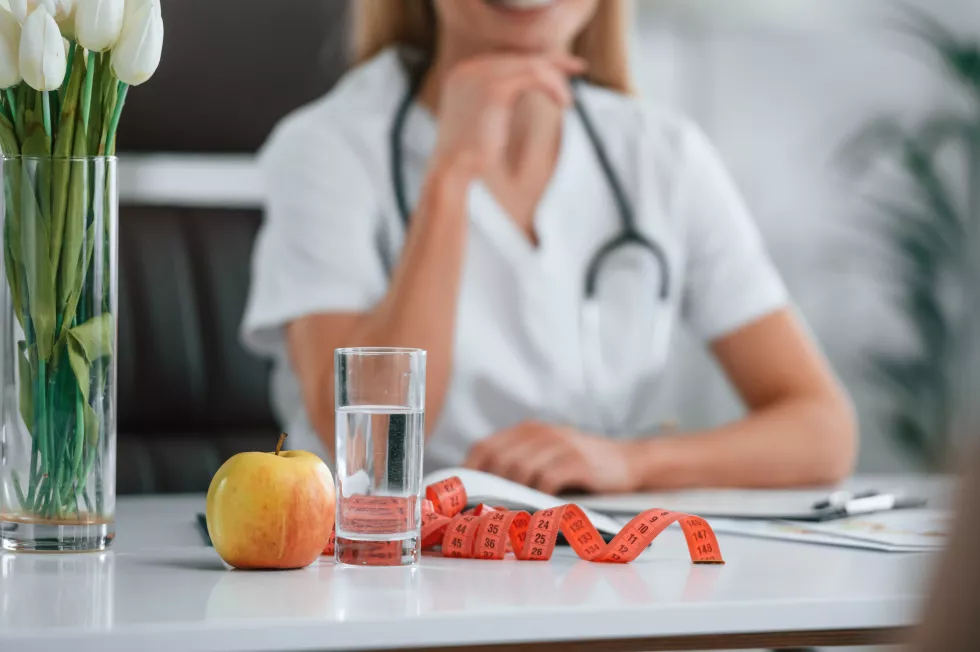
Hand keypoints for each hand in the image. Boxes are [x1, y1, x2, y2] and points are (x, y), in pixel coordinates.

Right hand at [430, 53, 585, 179]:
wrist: (453, 170)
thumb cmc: (470, 156)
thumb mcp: (483, 120)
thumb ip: (499, 100)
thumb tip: (530, 89)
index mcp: (465, 74)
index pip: (509, 58)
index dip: (538, 60)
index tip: (563, 67)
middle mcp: (470, 69)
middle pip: (521, 57)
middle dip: (554, 62)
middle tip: (580, 68)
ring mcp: (480, 75)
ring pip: (531, 65)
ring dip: (556, 81)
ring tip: (567, 102)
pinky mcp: (494, 88)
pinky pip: (534, 76)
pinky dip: (553, 86)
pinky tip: (563, 102)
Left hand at [463, 421, 637, 495]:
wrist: (627, 461)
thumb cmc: (580, 465)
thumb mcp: (547, 455)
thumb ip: (520, 464)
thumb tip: (483, 494)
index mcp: (527, 430)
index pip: (485, 447)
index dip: (469, 472)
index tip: (462, 496)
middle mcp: (540, 433)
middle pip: (499, 459)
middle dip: (489, 488)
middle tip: (486, 512)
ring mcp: (560, 444)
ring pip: (520, 469)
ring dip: (512, 495)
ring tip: (510, 513)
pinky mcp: (578, 460)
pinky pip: (546, 479)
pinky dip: (537, 497)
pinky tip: (538, 508)